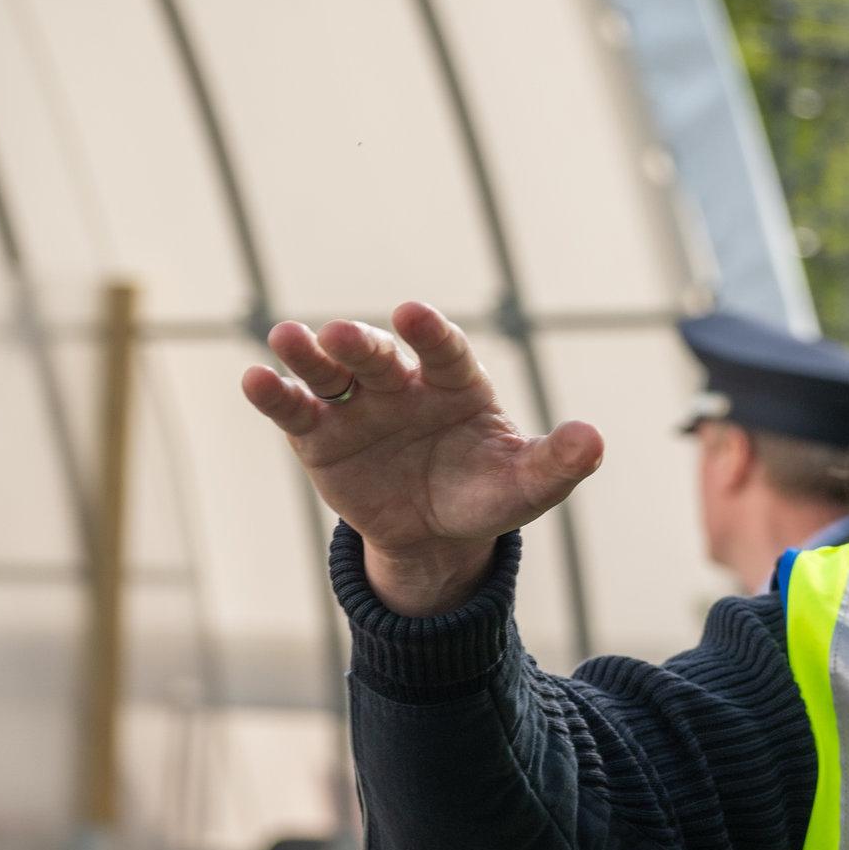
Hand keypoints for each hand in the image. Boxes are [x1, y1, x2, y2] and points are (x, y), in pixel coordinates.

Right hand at [240, 302, 602, 614]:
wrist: (435, 535)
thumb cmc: (484, 493)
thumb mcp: (526, 485)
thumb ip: (557, 462)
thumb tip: (594, 440)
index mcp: (455, 384)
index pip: (444, 350)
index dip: (430, 333)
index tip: (416, 314)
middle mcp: (401, 384)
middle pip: (379, 355)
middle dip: (363, 343)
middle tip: (345, 334)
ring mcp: (355, 405)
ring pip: (328, 371)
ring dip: (308, 353)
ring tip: (289, 338)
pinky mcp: (318, 435)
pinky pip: (293, 409)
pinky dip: (273, 393)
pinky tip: (254, 379)